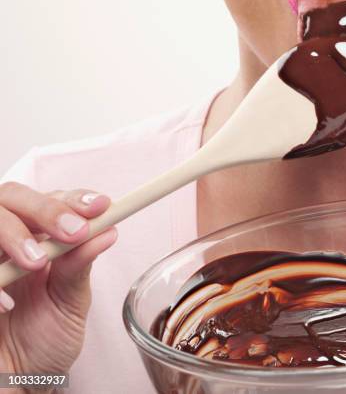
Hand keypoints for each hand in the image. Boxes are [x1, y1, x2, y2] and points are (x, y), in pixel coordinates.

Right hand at [0, 182, 116, 382]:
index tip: (99, 206)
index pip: (50, 200)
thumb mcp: (70, 303)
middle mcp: (6, 242)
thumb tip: (108, 230)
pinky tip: (5, 303)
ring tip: (37, 263)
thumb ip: (79, 266)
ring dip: (14, 233)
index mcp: (37, 240)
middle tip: (73, 232)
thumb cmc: (44, 341)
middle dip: (45, 209)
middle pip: (11, 197)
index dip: (72, 198)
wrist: (18, 381)